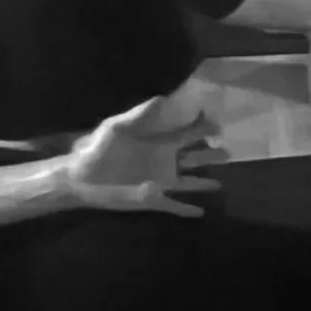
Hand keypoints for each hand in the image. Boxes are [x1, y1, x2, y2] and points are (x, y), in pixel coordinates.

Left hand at [64, 89, 219, 216]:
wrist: (80, 178)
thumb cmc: (96, 150)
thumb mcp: (116, 127)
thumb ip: (139, 114)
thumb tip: (162, 97)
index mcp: (158, 142)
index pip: (186, 133)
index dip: (203, 127)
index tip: (220, 123)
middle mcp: (164, 161)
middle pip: (194, 157)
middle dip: (212, 155)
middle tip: (230, 152)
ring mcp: (160, 182)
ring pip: (189, 182)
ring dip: (204, 184)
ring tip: (220, 185)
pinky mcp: (153, 200)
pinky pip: (174, 206)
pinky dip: (187, 210)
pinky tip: (202, 213)